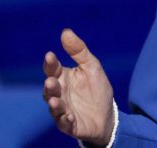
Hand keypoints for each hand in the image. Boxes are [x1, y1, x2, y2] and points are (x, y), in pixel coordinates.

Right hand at [43, 28, 115, 145]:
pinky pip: (64, 124)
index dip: (50, 63)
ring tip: (55, 100)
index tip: (50, 55)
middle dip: (50, 86)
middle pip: (50, 89)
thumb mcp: (92, 67)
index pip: (52, 69)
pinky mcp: (69, 125)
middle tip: (51, 81)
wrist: (107, 115)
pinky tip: (69, 117)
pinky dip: (65, 121)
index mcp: (63, 78)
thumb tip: (65, 31)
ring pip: (54, 107)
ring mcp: (63, 110)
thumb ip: (79, 51)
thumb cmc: (96, 89)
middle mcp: (59, 94)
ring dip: (54, 104)